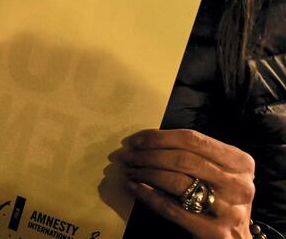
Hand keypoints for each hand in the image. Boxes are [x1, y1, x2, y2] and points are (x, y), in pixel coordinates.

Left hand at [117, 129, 254, 237]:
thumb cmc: (221, 199)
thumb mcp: (218, 173)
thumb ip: (193, 155)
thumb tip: (148, 140)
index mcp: (240, 162)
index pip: (193, 139)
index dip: (159, 137)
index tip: (135, 140)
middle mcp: (239, 184)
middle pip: (181, 159)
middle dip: (147, 155)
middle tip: (127, 156)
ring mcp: (230, 209)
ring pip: (176, 182)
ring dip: (145, 173)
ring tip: (129, 170)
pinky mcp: (216, 232)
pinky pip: (171, 208)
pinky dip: (148, 195)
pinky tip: (134, 187)